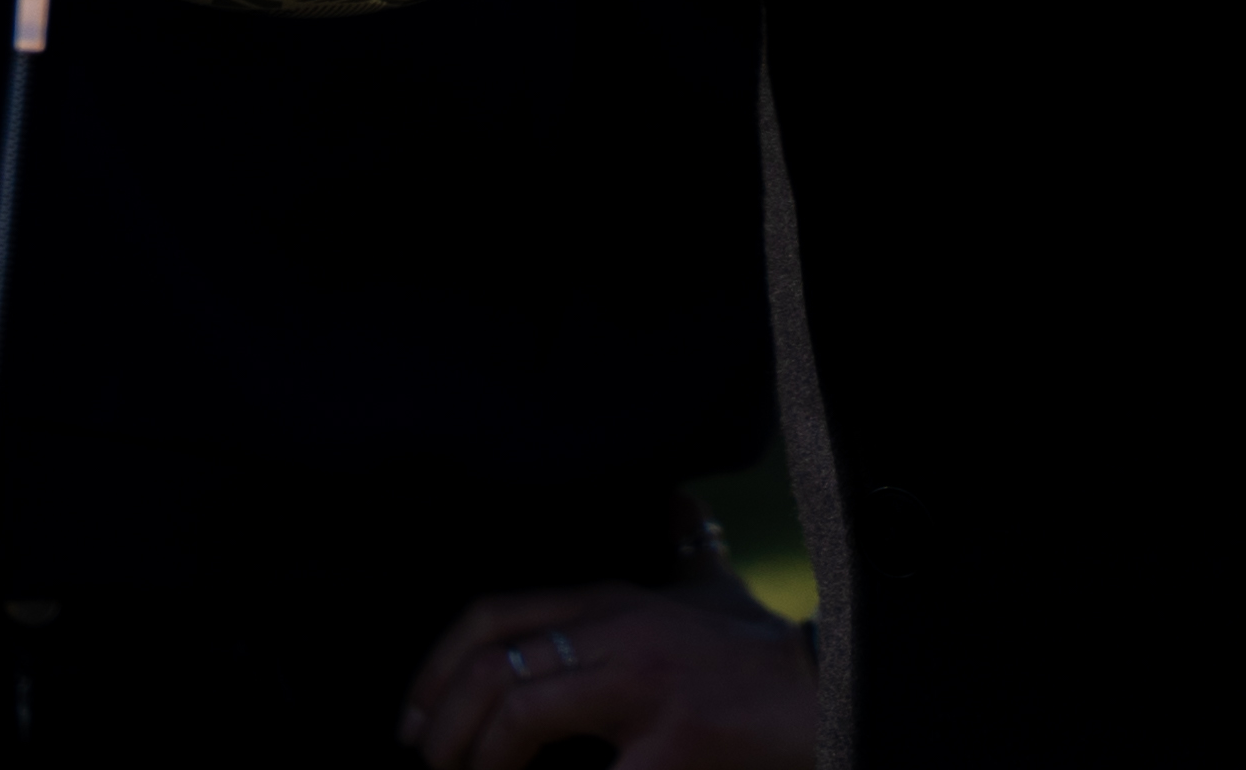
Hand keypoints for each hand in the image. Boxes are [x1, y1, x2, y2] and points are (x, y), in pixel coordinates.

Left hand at [399, 575, 816, 769]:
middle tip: (433, 767)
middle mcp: (619, 634)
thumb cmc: (763, 652)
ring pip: (521, 715)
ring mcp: (643, 689)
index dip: (437, 669)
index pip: (495, 617)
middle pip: (495, 667)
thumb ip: (687, 547)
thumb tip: (676, 501)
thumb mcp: (717, 587)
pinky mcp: (672, 747)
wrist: (833, 690)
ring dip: (478, 762)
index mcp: (615, 601)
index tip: (412, 721)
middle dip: (444, 725)